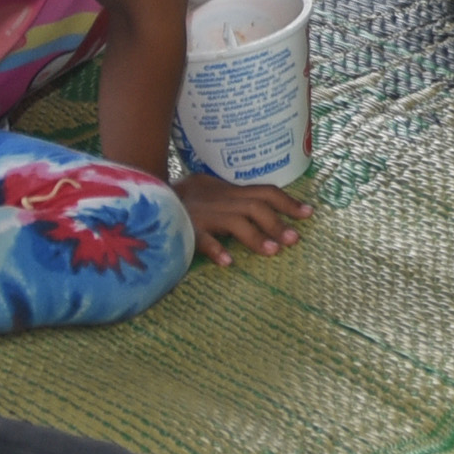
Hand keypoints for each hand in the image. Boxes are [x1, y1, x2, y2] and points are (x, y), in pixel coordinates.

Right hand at [175, 172, 309, 266]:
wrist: (144, 198)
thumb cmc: (181, 200)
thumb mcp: (210, 192)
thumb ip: (233, 199)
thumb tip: (263, 212)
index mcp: (227, 190)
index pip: (264, 192)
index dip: (288, 202)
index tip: (309, 214)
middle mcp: (218, 199)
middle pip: (255, 206)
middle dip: (276, 222)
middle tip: (293, 240)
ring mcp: (202, 213)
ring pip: (234, 221)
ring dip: (255, 236)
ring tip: (272, 252)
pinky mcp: (184, 227)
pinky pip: (201, 238)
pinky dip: (216, 249)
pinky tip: (228, 263)